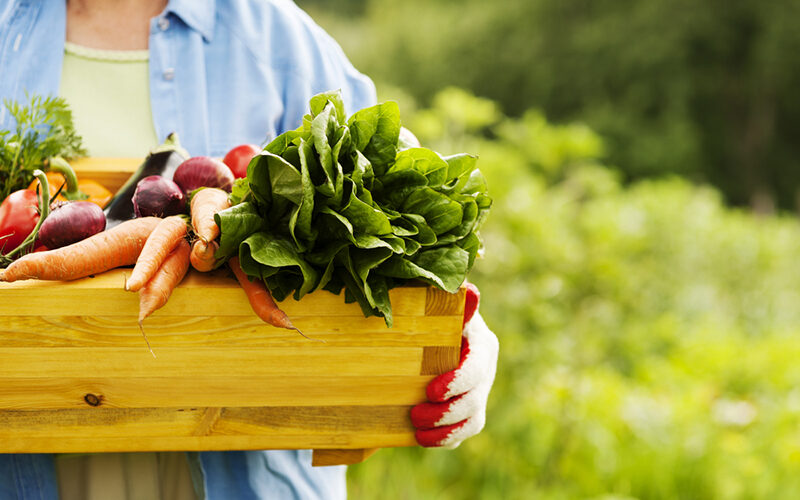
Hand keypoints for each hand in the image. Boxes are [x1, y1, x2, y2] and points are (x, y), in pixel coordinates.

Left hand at [411, 283, 498, 447]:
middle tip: (415, 414)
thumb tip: (469, 290)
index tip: (431, 391)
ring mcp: (479, 391)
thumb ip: (452, 303)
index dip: (457, 382)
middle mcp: (485, 369)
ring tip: (417, 430)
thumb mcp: (439, 307)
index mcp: (480, 343)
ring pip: (473, 420)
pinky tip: (423, 438)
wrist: (426, 336)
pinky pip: (465, 432)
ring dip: (445, 429)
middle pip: (475, 398)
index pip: (476, 367)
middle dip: (446, 412)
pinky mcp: (471, 410)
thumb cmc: (430, 316)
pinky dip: (445, 438)